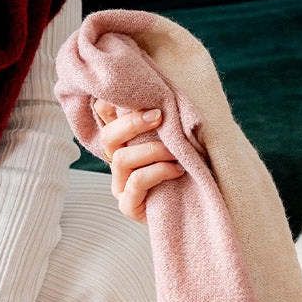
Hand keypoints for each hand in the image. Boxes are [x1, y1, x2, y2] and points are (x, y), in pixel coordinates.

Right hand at [93, 99, 183, 222]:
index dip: (111, 102)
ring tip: (176, 152)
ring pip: (120, 158)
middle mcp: (117, 161)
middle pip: (108, 136)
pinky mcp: (128, 205)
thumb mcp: (178, 139)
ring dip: (152, 150)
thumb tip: (169, 93)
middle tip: (160, 116)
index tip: (137, 94)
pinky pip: (137, 182)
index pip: (104, 115)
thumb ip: (166, 121)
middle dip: (133, 123)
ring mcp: (119, 185)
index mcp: (124, 141)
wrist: (198, 208)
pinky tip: (178, 170)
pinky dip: (159, 171)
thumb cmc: (190, 166)